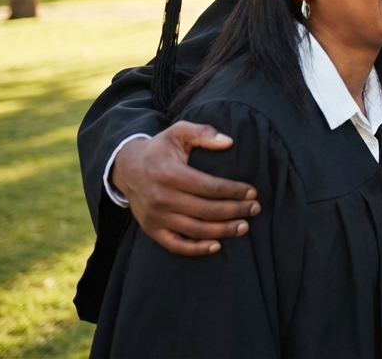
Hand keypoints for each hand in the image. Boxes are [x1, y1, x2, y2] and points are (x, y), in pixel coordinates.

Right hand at [111, 121, 260, 255]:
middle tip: (254, 209)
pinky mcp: (151, 230)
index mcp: (170, 174)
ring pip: (195, 230)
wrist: (127, 168)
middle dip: (235, 211)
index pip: (210, 187)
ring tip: (244, 227)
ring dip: (223, 231)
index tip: (252, 192)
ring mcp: (155, 217)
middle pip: (206, 210)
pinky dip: (197, 249)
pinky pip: (176, 245)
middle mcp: (162, 198)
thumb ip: (204, 133)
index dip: (234, 191)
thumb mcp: (179, 132)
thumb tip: (229, 142)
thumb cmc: (160, 149)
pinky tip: (217, 246)